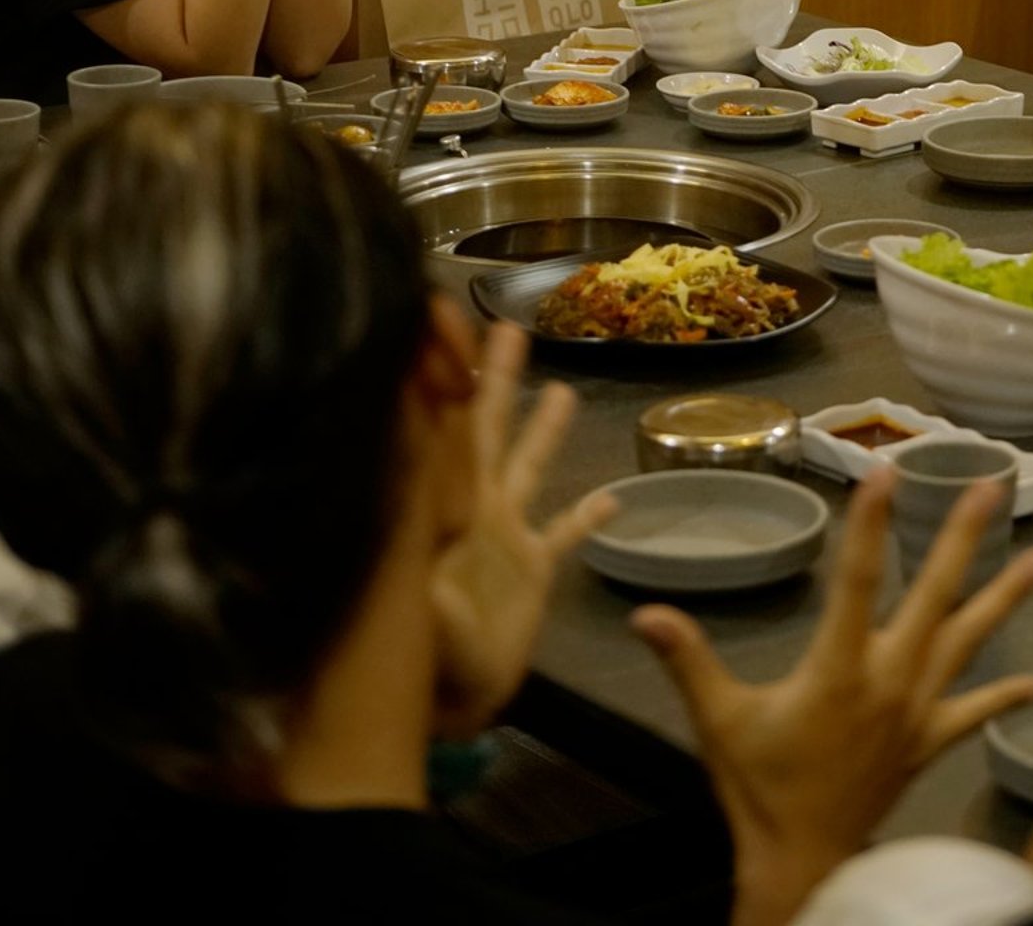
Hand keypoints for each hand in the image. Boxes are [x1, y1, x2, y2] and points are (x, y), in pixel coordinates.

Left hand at [429, 321, 615, 739]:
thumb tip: (420, 517)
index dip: (446, 381)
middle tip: (504, 328)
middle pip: (486, 426)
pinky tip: (614, 498)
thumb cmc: (423, 658)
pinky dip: (588, 516)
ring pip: (528, 464)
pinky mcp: (533, 568)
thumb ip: (421, 565)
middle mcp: (475, 505)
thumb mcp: (418, 607)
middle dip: (494, 377)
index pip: (445, 429)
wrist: (447, 705)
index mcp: (445, 504)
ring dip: (544, 428)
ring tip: (562, 388)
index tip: (445, 332)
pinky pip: (565, 533)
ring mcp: (506, 534)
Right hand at [633, 464, 1032, 925]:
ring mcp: (917, 712)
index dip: (872, 523)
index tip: (887, 471)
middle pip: (935, 595)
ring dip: (1003, 597)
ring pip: (967, 642)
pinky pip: (974, 714)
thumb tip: (645, 613)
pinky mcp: (928, 743)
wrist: (801, 867)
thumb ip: (688, 661)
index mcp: (841, 669)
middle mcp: (891, 680)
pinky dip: (1008, 696)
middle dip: (963, 537)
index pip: (859, 580)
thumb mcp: (720, 722)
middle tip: (991, 485)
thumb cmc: (761, 789)